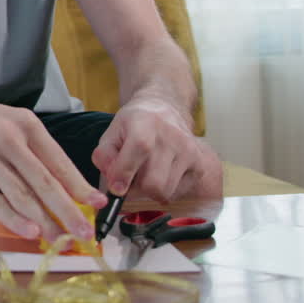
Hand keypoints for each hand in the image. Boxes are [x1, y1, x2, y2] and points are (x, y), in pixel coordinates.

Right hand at [0, 87, 106, 240]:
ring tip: (60, 239)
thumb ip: (37, 150)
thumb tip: (66, 185)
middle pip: (44, 182)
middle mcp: (8, 138)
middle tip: (85, 233)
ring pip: (21, 195)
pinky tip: (29, 232)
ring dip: (44, 220)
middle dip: (68, 211)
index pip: (58, 161)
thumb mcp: (14, 122)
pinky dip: (13, 219)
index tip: (98, 205)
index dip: (80, 186)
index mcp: (26, 124)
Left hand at [92, 95, 222, 202]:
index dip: (124, 173)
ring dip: (149, 192)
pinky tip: (159, 175)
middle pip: (153, 182)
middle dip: (135, 189)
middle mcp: (172, 137)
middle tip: (128, 182)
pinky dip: (164, 191)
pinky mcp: (199, 165)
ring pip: (165, 191)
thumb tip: (114, 182)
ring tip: (143, 176)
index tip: (116, 188)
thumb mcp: (111, 132)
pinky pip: (177, 193)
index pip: (140, 149)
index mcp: (146, 124)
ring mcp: (189, 152)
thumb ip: (104, 156)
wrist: (164, 109)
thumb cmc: (134, 124)